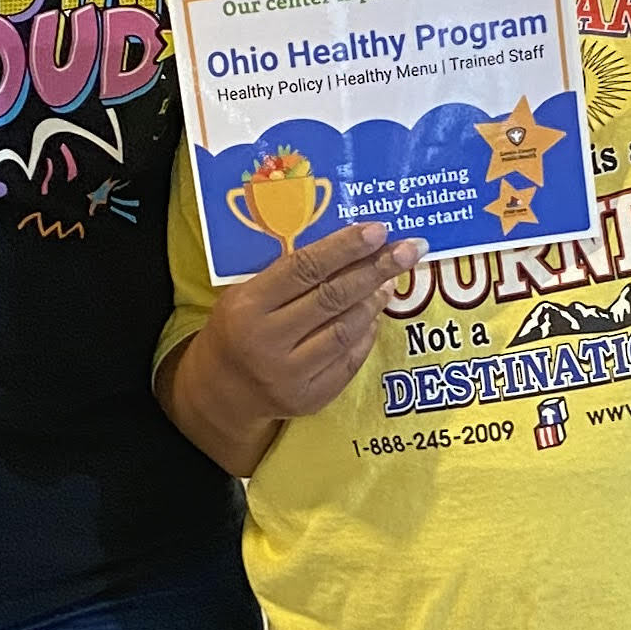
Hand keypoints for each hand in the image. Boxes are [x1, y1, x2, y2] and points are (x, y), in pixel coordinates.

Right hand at [197, 221, 414, 428]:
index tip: (379, 230)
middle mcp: (267, 340)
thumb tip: (351, 247)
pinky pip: (348, 361)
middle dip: (375, 270)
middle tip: (408, 249)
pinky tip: (373, 316)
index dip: (344, 247)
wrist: (221, 390)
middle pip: (332, 298)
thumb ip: (288, 274)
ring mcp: (288, 374)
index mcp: (248, 305)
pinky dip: (366, 335)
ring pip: (345, 330)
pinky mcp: (307, 399)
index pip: (304, 268)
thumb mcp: (247, 293)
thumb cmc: (240, 327)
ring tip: (389, 281)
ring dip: (374, 302)